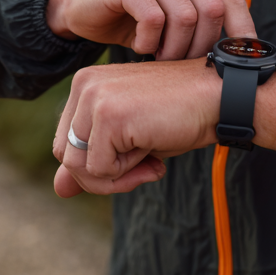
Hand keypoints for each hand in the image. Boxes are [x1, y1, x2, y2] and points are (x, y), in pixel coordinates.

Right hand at [46, 0, 254, 59]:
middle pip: (210, 9)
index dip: (242, 31)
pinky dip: (150, 43)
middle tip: (181, 62)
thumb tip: (244, 55)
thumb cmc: (134, 19)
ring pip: (184, 16)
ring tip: (160, 56)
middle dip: (200, 46)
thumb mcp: (175, 20)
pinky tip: (141, 46)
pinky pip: (152, 18)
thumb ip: (204, 25)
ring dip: (174, 48)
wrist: (84, 9)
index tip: (242, 62)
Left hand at [52, 59, 275, 197]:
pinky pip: (101, 170)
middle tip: (143, 167)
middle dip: (102, 176)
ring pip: (78, 167)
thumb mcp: (128, 141)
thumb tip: (58, 190)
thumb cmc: (176, 118)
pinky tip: (155, 154)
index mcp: (84, 84)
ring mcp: (94, 96)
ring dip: (117, 179)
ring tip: (150, 161)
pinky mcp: (109, 114)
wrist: (216, 98)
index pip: (65, 144)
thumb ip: (92, 161)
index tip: (134, 159)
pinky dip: (129, 174)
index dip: (97, 166)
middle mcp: (83, 84)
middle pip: (66, 155)